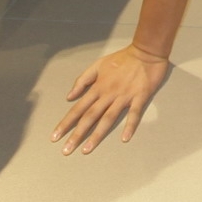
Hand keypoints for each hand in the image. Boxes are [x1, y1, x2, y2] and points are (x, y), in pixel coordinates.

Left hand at [51, 44, 170, 154]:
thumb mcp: (98, 64)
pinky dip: (130, 125)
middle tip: (66, 150)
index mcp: (98, 87)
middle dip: (77, 134)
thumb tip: (69, 96)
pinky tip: (125, 138)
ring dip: (97, 135)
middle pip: (90, 116)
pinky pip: (134, 113)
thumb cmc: (122, 58)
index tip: (55, 136)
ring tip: (86, 150)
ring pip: (108, 118)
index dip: (66, 123)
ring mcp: (124, 96)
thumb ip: (83, 80)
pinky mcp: (140, 97)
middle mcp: (108, 94)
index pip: (78, 108)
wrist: (146, 51)